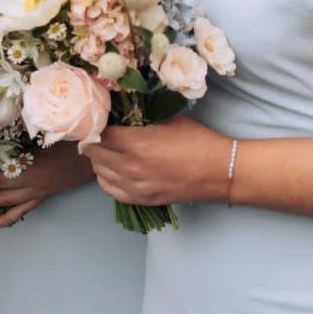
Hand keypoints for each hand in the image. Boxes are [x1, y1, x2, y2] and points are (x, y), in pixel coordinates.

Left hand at [0, 142, 92, 229]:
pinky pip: (23, 209)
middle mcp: (35, 187)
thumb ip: (27, 139)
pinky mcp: (44, 195)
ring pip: (9, 204)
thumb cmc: (76, 142)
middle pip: (1, 193)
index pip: (2, 175)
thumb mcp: (50, 136)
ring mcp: (39, 193)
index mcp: (35, 172)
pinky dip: (9, 217)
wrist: (99, 158)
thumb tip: (2, 134)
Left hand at [83, 115, 228, 206]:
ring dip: (99, 159)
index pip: (98, 133)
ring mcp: (135, 187)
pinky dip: (107, 178)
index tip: (96, 118)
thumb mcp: (167, 119)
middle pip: (93, 154)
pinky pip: (111, 190)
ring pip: (99, 172)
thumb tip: (120, 112)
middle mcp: (131, 168)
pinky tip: (114, 169)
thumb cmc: (197, 141)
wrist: (220, 172)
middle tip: (99, 132)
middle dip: (93, 141)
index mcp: (136, 144)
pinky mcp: (142, 200)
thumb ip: (140, 118)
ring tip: (107, 149)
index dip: (95, 124)